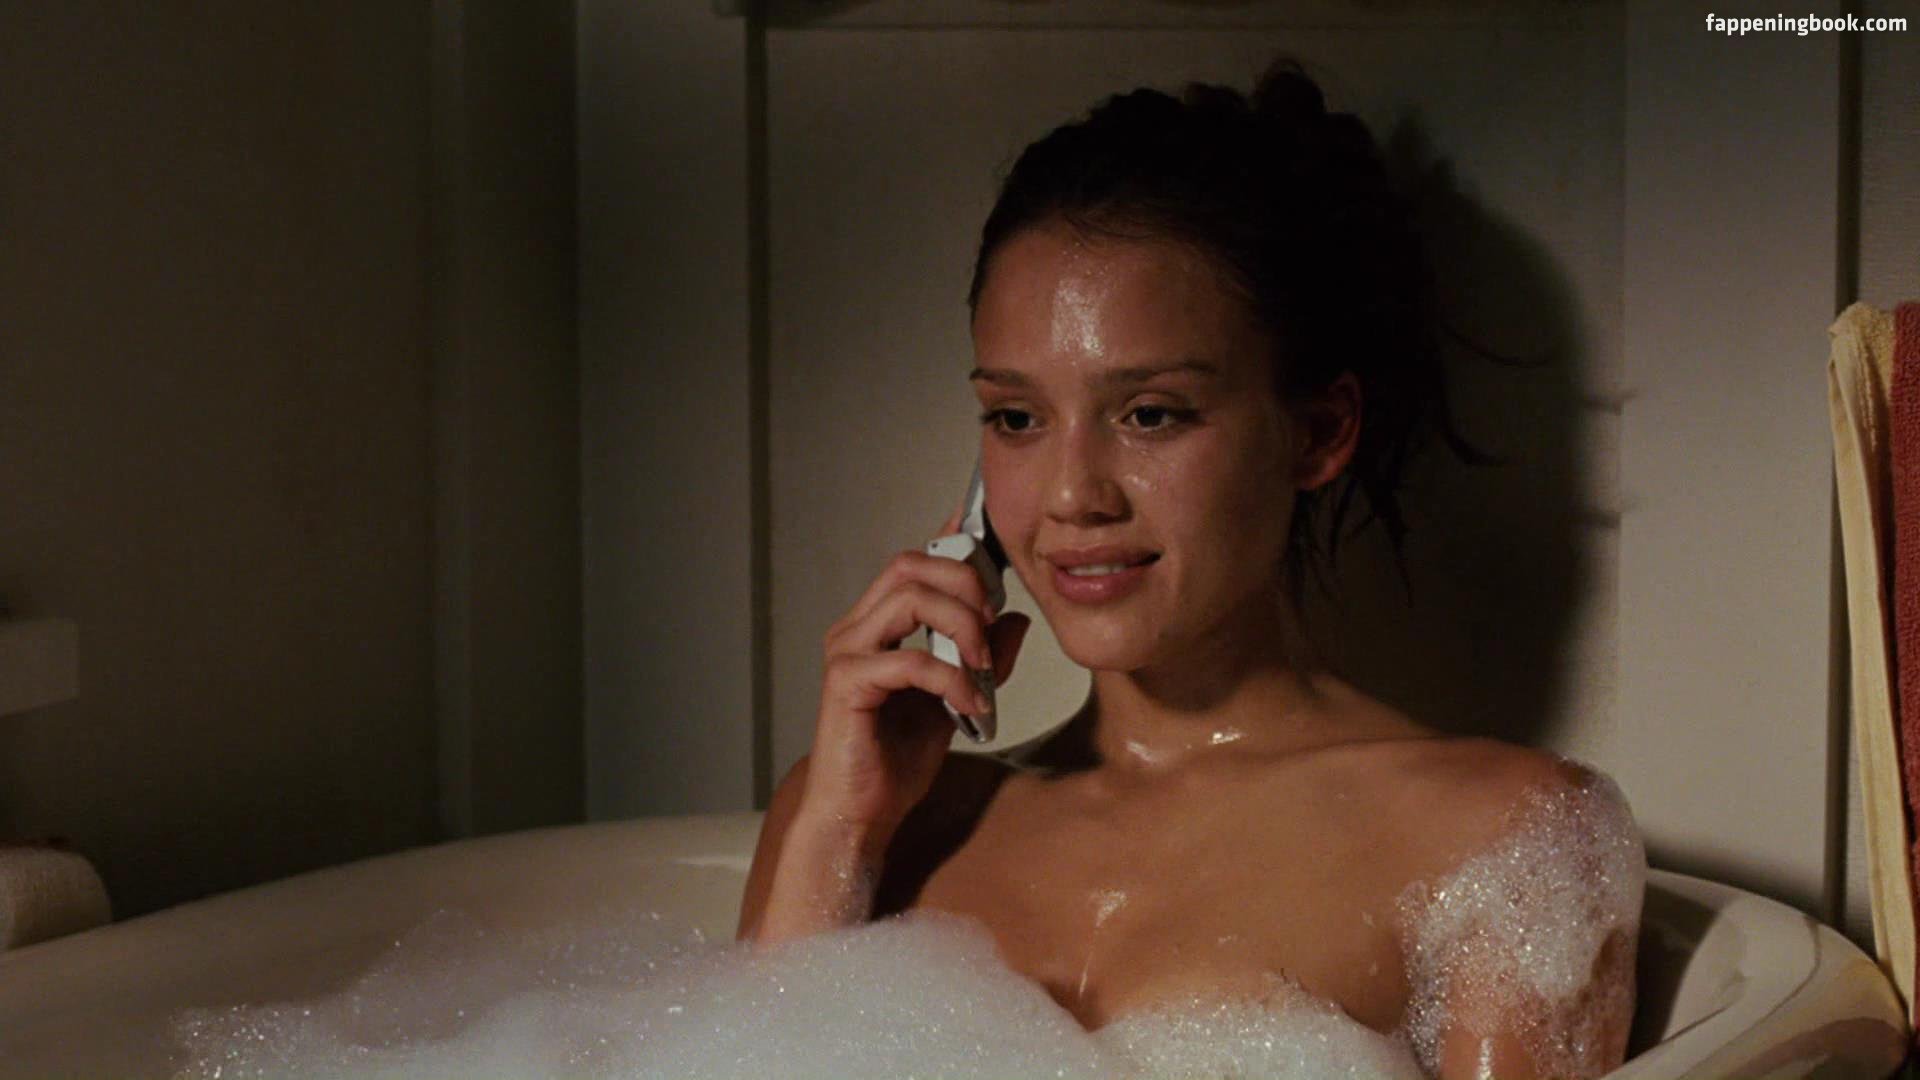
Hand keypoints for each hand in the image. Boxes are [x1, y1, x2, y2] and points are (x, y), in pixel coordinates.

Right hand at [804, 501, 1030, 832]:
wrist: (863, 815)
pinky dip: (951, 679)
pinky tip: (970, 706)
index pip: (912, 563)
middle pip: (909, 565)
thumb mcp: (957, 700)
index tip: (995, 554)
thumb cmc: (895, 762)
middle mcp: (854, 629)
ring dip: (961, 626)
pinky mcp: (846, 683)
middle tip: (992, 622)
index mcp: (875, 626)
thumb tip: (1016, 620)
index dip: (952, 546)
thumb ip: (982, 660)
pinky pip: (909, 660)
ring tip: (983, 667)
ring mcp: (846, 653)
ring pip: (908, 598)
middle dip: (964, 584)